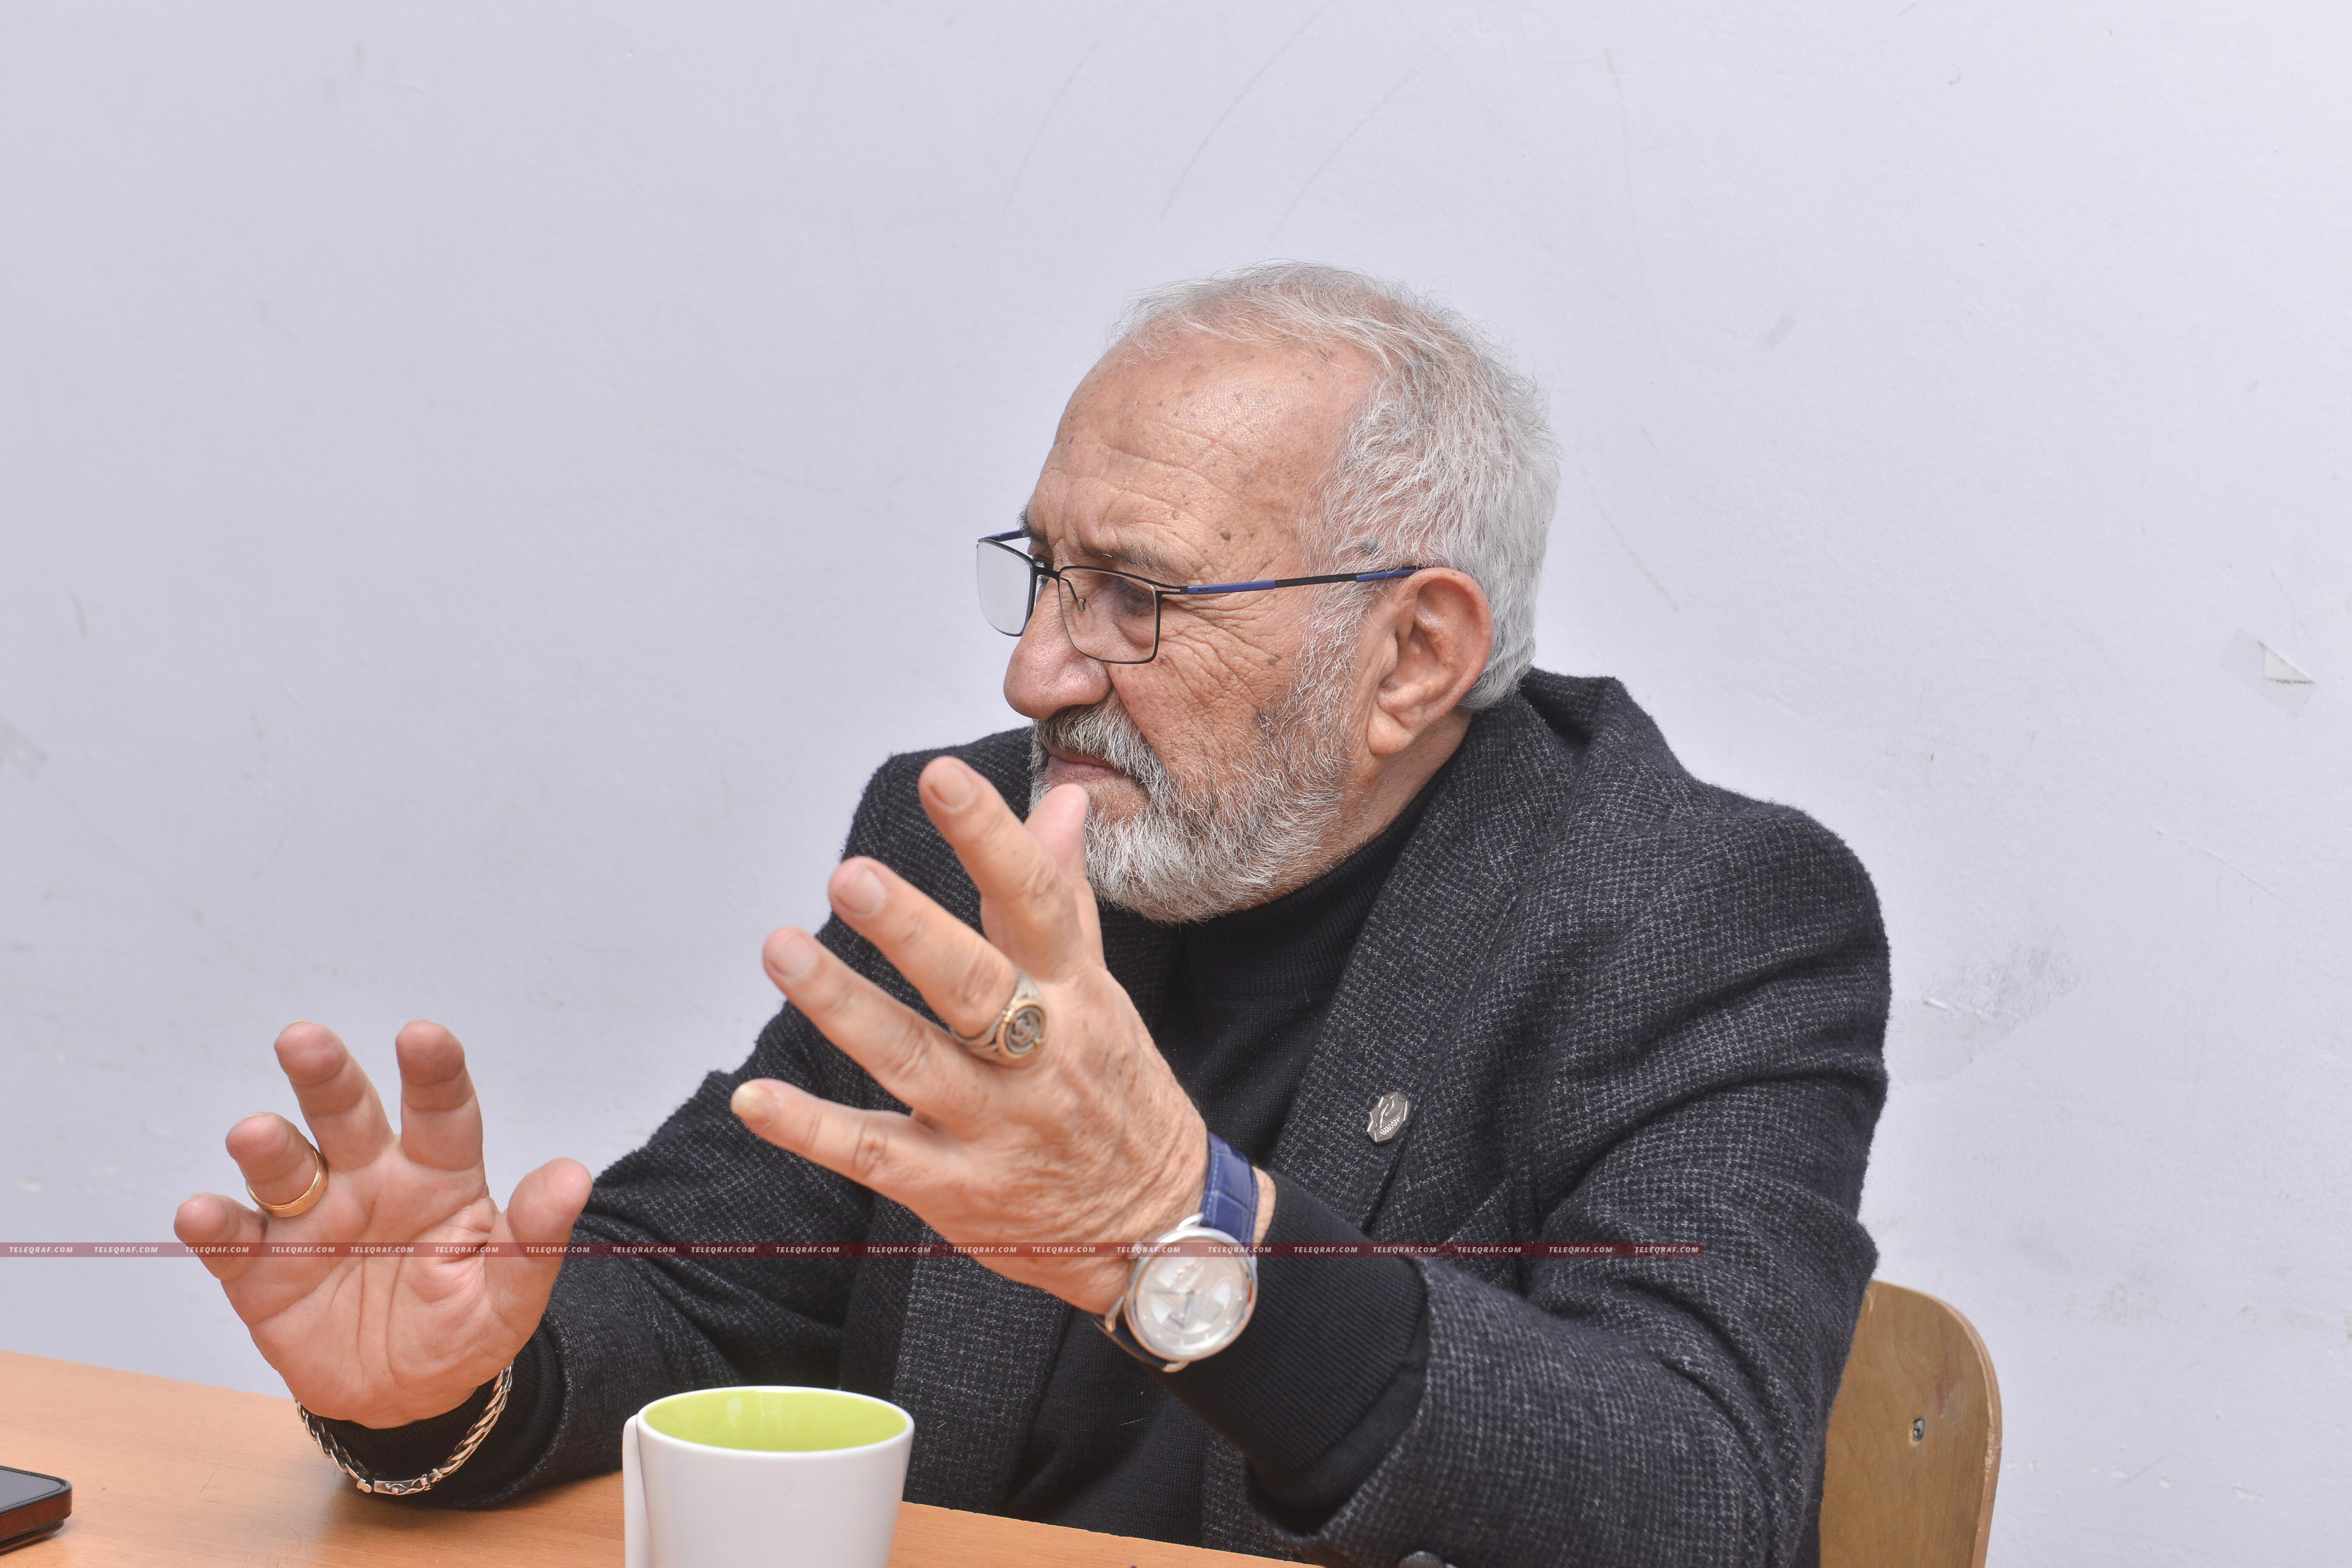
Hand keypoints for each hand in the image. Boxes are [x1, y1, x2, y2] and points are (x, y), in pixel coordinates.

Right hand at [173, 1021, 590, 1427]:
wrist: (408, 1395)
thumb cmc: (462, 1325)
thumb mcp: (511, 1293)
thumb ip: (534, 1237)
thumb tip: (573, 1176)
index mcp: (438, 1174)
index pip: (441, 1111)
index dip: (432, 1072)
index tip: (422, 1037)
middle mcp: (370, 1179)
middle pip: (348, 1115)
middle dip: (327, 1077)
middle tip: (304, 1040)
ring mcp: (312, 1220)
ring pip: (286, 1167)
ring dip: (268, 1148)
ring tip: (256, 1133)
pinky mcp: (261, 1269)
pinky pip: (233, 1241)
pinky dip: (215, 1225)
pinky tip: (203, 1212)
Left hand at [729, 756, 1243, 1314]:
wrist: (1156, 1229)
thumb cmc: (1118, 1092)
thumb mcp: (1103, 992)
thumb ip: (1066, 896)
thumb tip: (1061, 801)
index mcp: (1077, 996)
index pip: (1038, 903)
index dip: (992, 838)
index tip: (944, 778)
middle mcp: (1040, 1056)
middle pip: (974, 985)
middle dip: (912, 930)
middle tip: (850, 875)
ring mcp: (994, 1126)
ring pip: (912, 1060)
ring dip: (843, 1006)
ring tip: (783, 948)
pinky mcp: (953, 1188)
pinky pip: (872, 1154)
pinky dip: (809, 1130)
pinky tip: (752, 1099)